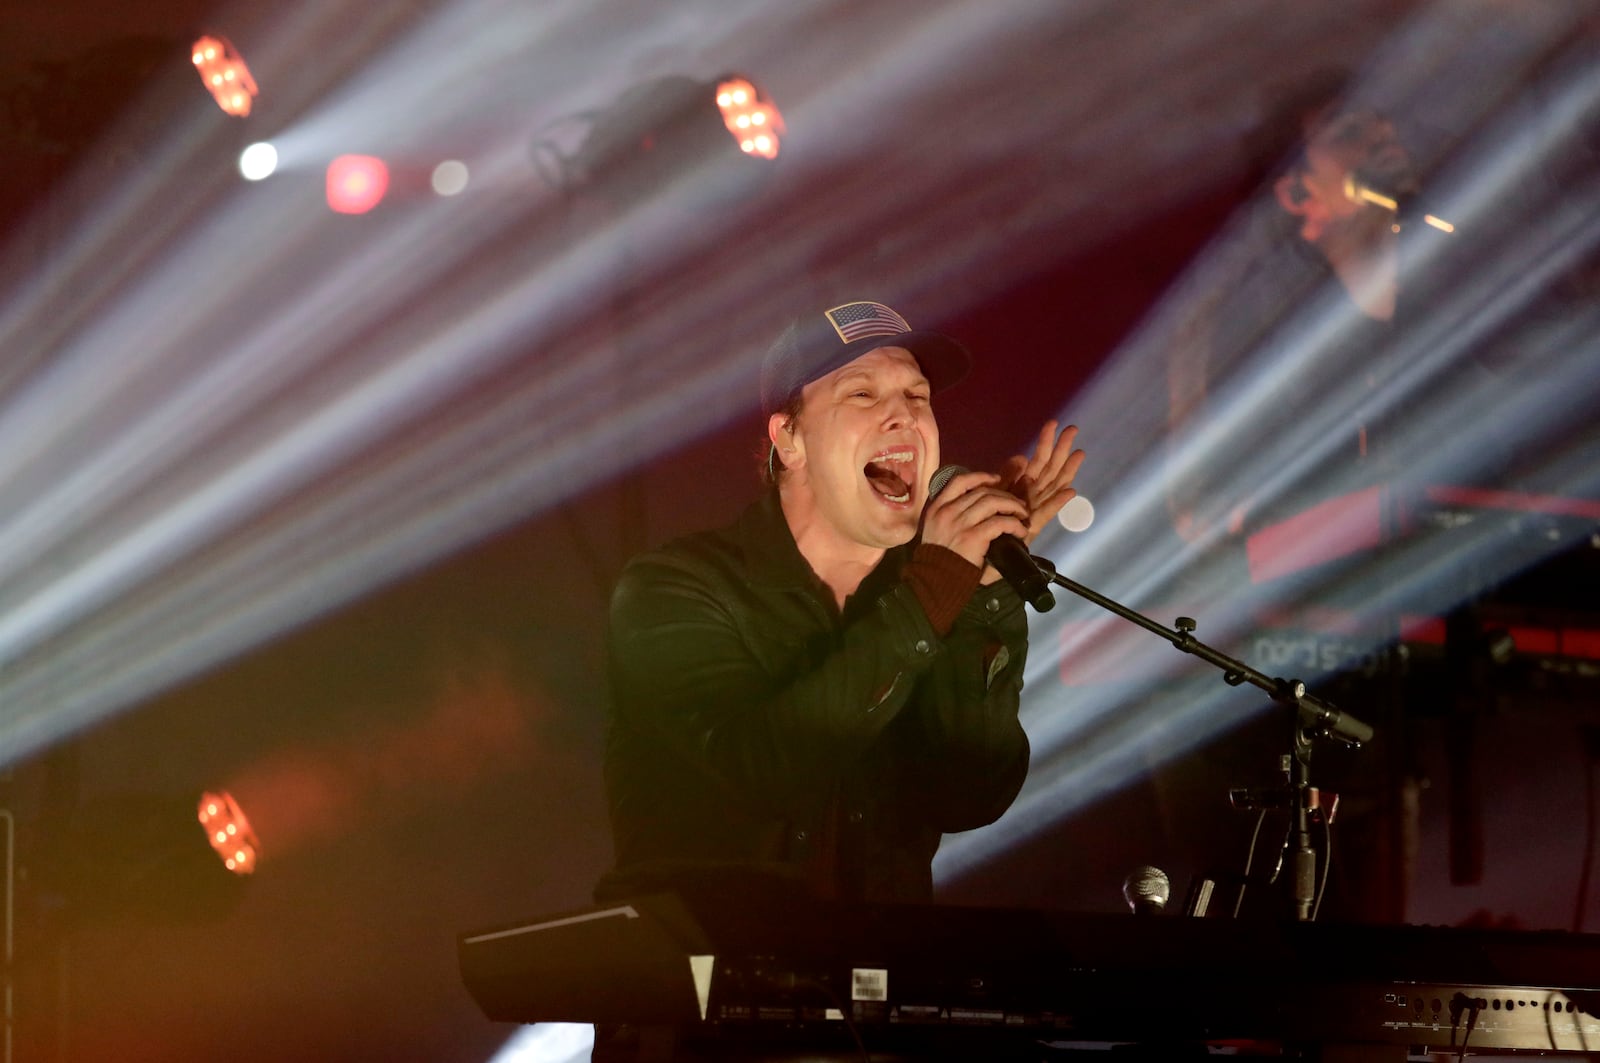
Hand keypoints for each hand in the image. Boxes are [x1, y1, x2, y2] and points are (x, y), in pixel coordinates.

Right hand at [920, 470, 1029, 571]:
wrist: (935, 582)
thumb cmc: (938, 560)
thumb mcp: (937, 532)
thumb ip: (951, 518)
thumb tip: (979, 510)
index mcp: (937, 508)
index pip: (959, 482)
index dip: (981, 476)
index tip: (996, 479)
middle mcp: (947, 511)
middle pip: (982, 492)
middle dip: (1004, 495)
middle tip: (1017, 505)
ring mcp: (960, 523)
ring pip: (993, 502)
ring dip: (1013, 507)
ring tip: (1022, 516)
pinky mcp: (973, 536)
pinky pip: (1000, 522)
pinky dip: (1014, 525)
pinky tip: (1020, 532)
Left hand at [997, 420, 1084, 545]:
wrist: (986, 546)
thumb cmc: (990, 517)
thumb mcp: (997, 490)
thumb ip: (1008, 474)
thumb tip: (1021, 456)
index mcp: (1025, 484)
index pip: (1040, 459)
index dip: (1047, 442)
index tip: (1054, 423)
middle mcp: (1034, 493)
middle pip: (1052, 467)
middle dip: (1062, 448)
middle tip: (1073, 428)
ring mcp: (1036, 508)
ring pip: (1054, 485)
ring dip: (1067, 469)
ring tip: (1079, 452)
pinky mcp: (1034, 525)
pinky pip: (1047, 513)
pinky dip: (1058, 503)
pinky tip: (1070, 493)